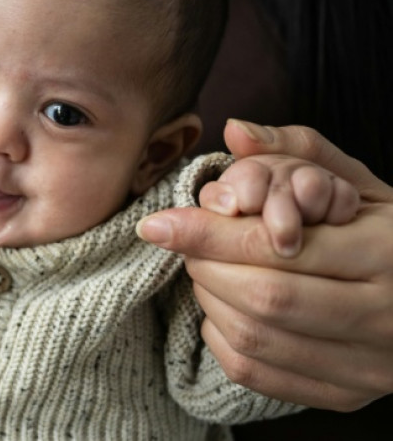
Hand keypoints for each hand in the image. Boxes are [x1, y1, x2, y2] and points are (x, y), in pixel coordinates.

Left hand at [137, 119, 392, 410]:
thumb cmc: (390, 233)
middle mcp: (384, 316)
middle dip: (206, 266)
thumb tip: (234, 132)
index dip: (206, 235)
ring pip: (255, 337)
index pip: (274, 248)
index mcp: (387, 253)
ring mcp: (367, 365)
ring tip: (208, 270)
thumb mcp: (357, 183)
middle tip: (188, 245)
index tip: (157, 224)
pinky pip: (258, 373)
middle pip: (261, 297)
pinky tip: (224, 309)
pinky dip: (223, 337)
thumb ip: (298, 151)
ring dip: (210, 301)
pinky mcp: (346, 395)